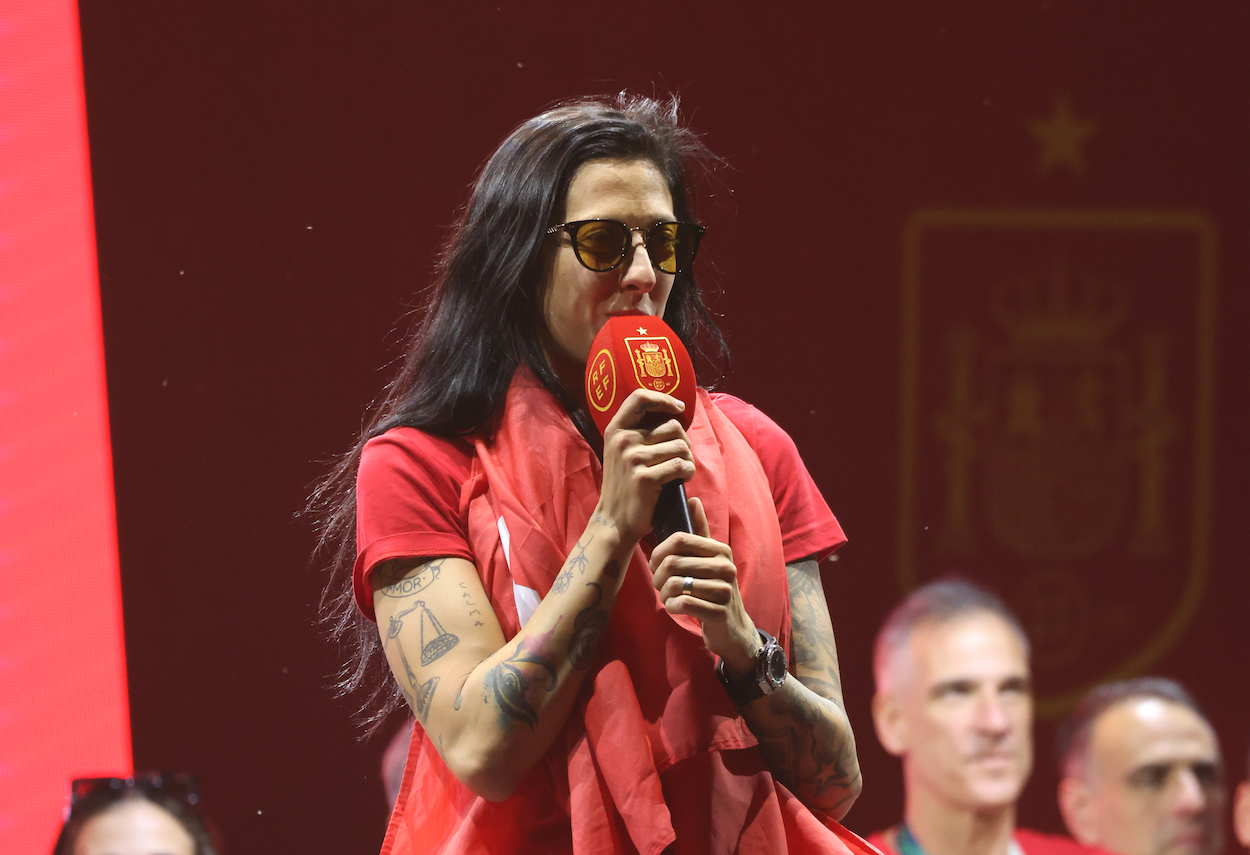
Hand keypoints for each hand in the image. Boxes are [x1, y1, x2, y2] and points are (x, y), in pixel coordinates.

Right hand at [594, 389, 693, 543]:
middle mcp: (623, 440)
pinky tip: (683, 478)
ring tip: (681, 468)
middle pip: (672, 426)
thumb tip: (674, 413)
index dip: (664, 399)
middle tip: (681, 455)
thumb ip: (639, 432)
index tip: (678, 408)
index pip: (640, 398)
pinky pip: (681, 465)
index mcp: (616, 430)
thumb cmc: (624, 484)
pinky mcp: (646, 478)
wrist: (614, 520)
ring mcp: (633, 459)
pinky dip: (688, 471)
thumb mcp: (621, 452)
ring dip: (688, 458)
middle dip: (684, 440)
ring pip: (680, 446)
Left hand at [650, 496, 759, 672]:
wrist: (732, 629)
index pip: (679, 539)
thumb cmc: (714, 590)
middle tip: (659, 585)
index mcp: (720, 550)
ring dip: (664, 594)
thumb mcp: (709, 559)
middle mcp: (725, 567)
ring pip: (676, 584)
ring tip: (668, 597)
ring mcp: (723, 590)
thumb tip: (693, 498)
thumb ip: (700, 531)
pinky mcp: (718, 612)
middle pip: (673, 562)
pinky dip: (672, 607)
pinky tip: (676, 609)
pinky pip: (682, 604)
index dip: (659, 551)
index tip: (655, 563)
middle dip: (659, 576)